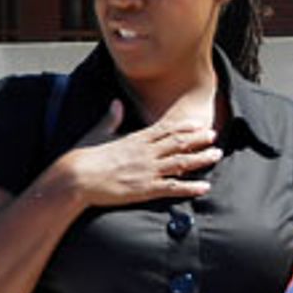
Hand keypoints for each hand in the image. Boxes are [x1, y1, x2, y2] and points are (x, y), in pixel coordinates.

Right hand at [59, 99, 221, 207]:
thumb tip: (116, 103)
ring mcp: (147, 170)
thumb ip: (111, 119)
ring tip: (216, 155)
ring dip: (200, 158)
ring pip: (181, 162)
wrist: (76, 178)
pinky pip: (173, 187)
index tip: (197, 124)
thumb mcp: (98, 132)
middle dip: (198, 139)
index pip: (165, 129)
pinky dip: (190, 187)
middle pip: (178, 143)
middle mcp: (146, 152)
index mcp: (135, 139)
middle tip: (214, 135)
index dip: (184, 126)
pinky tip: (204, 187)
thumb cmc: (83, 156)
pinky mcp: (145, 189)